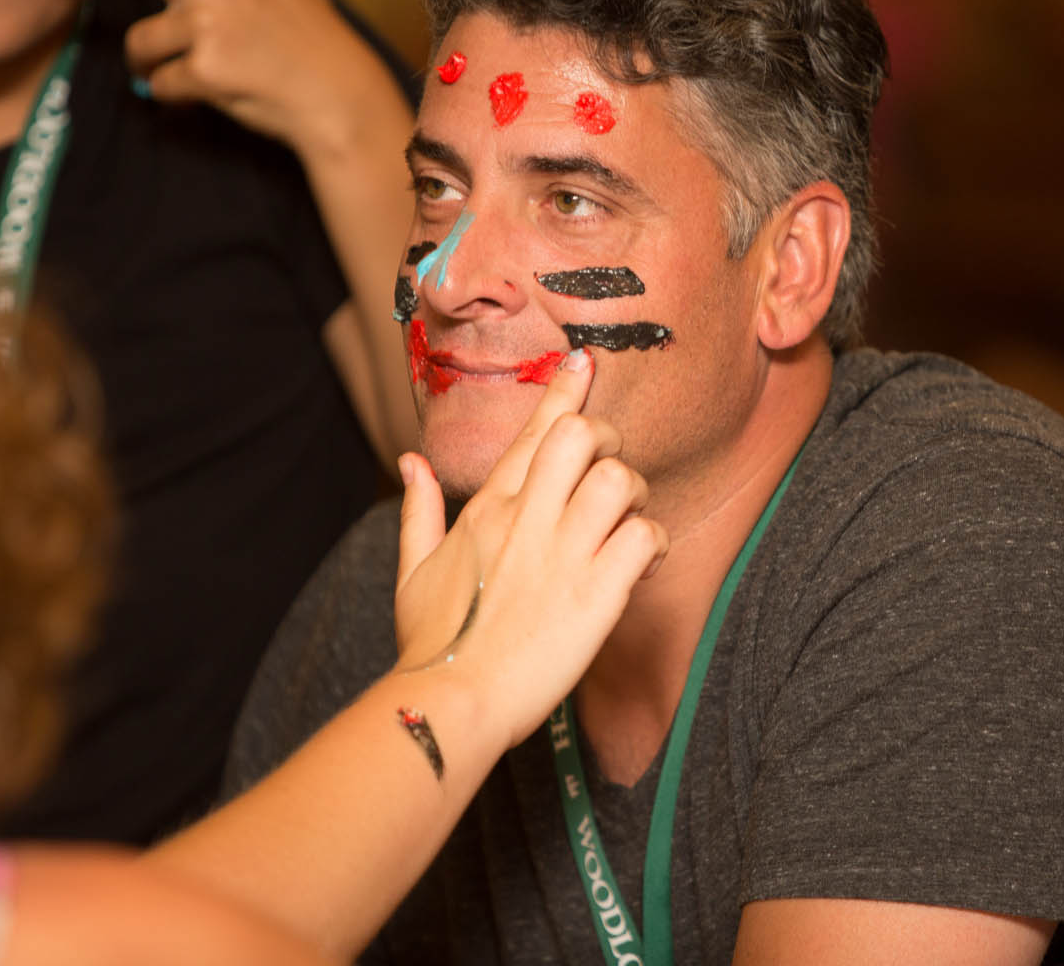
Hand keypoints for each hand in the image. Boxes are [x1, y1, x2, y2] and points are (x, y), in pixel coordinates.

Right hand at [392, 350, 666, 744]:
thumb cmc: (431, 644)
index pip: (533, 431)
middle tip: (611, 468)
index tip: (584, 361)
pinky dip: (654, 543)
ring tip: (628, 520)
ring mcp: (562, 554)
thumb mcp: (412, 571)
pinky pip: (645, 537)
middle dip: (607, 438)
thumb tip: (410, 462)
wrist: (451, 701)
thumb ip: (419, 509)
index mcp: (487, 509)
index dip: (564, 389)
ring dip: (635, 492)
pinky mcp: (595, 595)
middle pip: (582, 436)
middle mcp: (526, 520)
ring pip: (620, 479)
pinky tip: (642, 564)